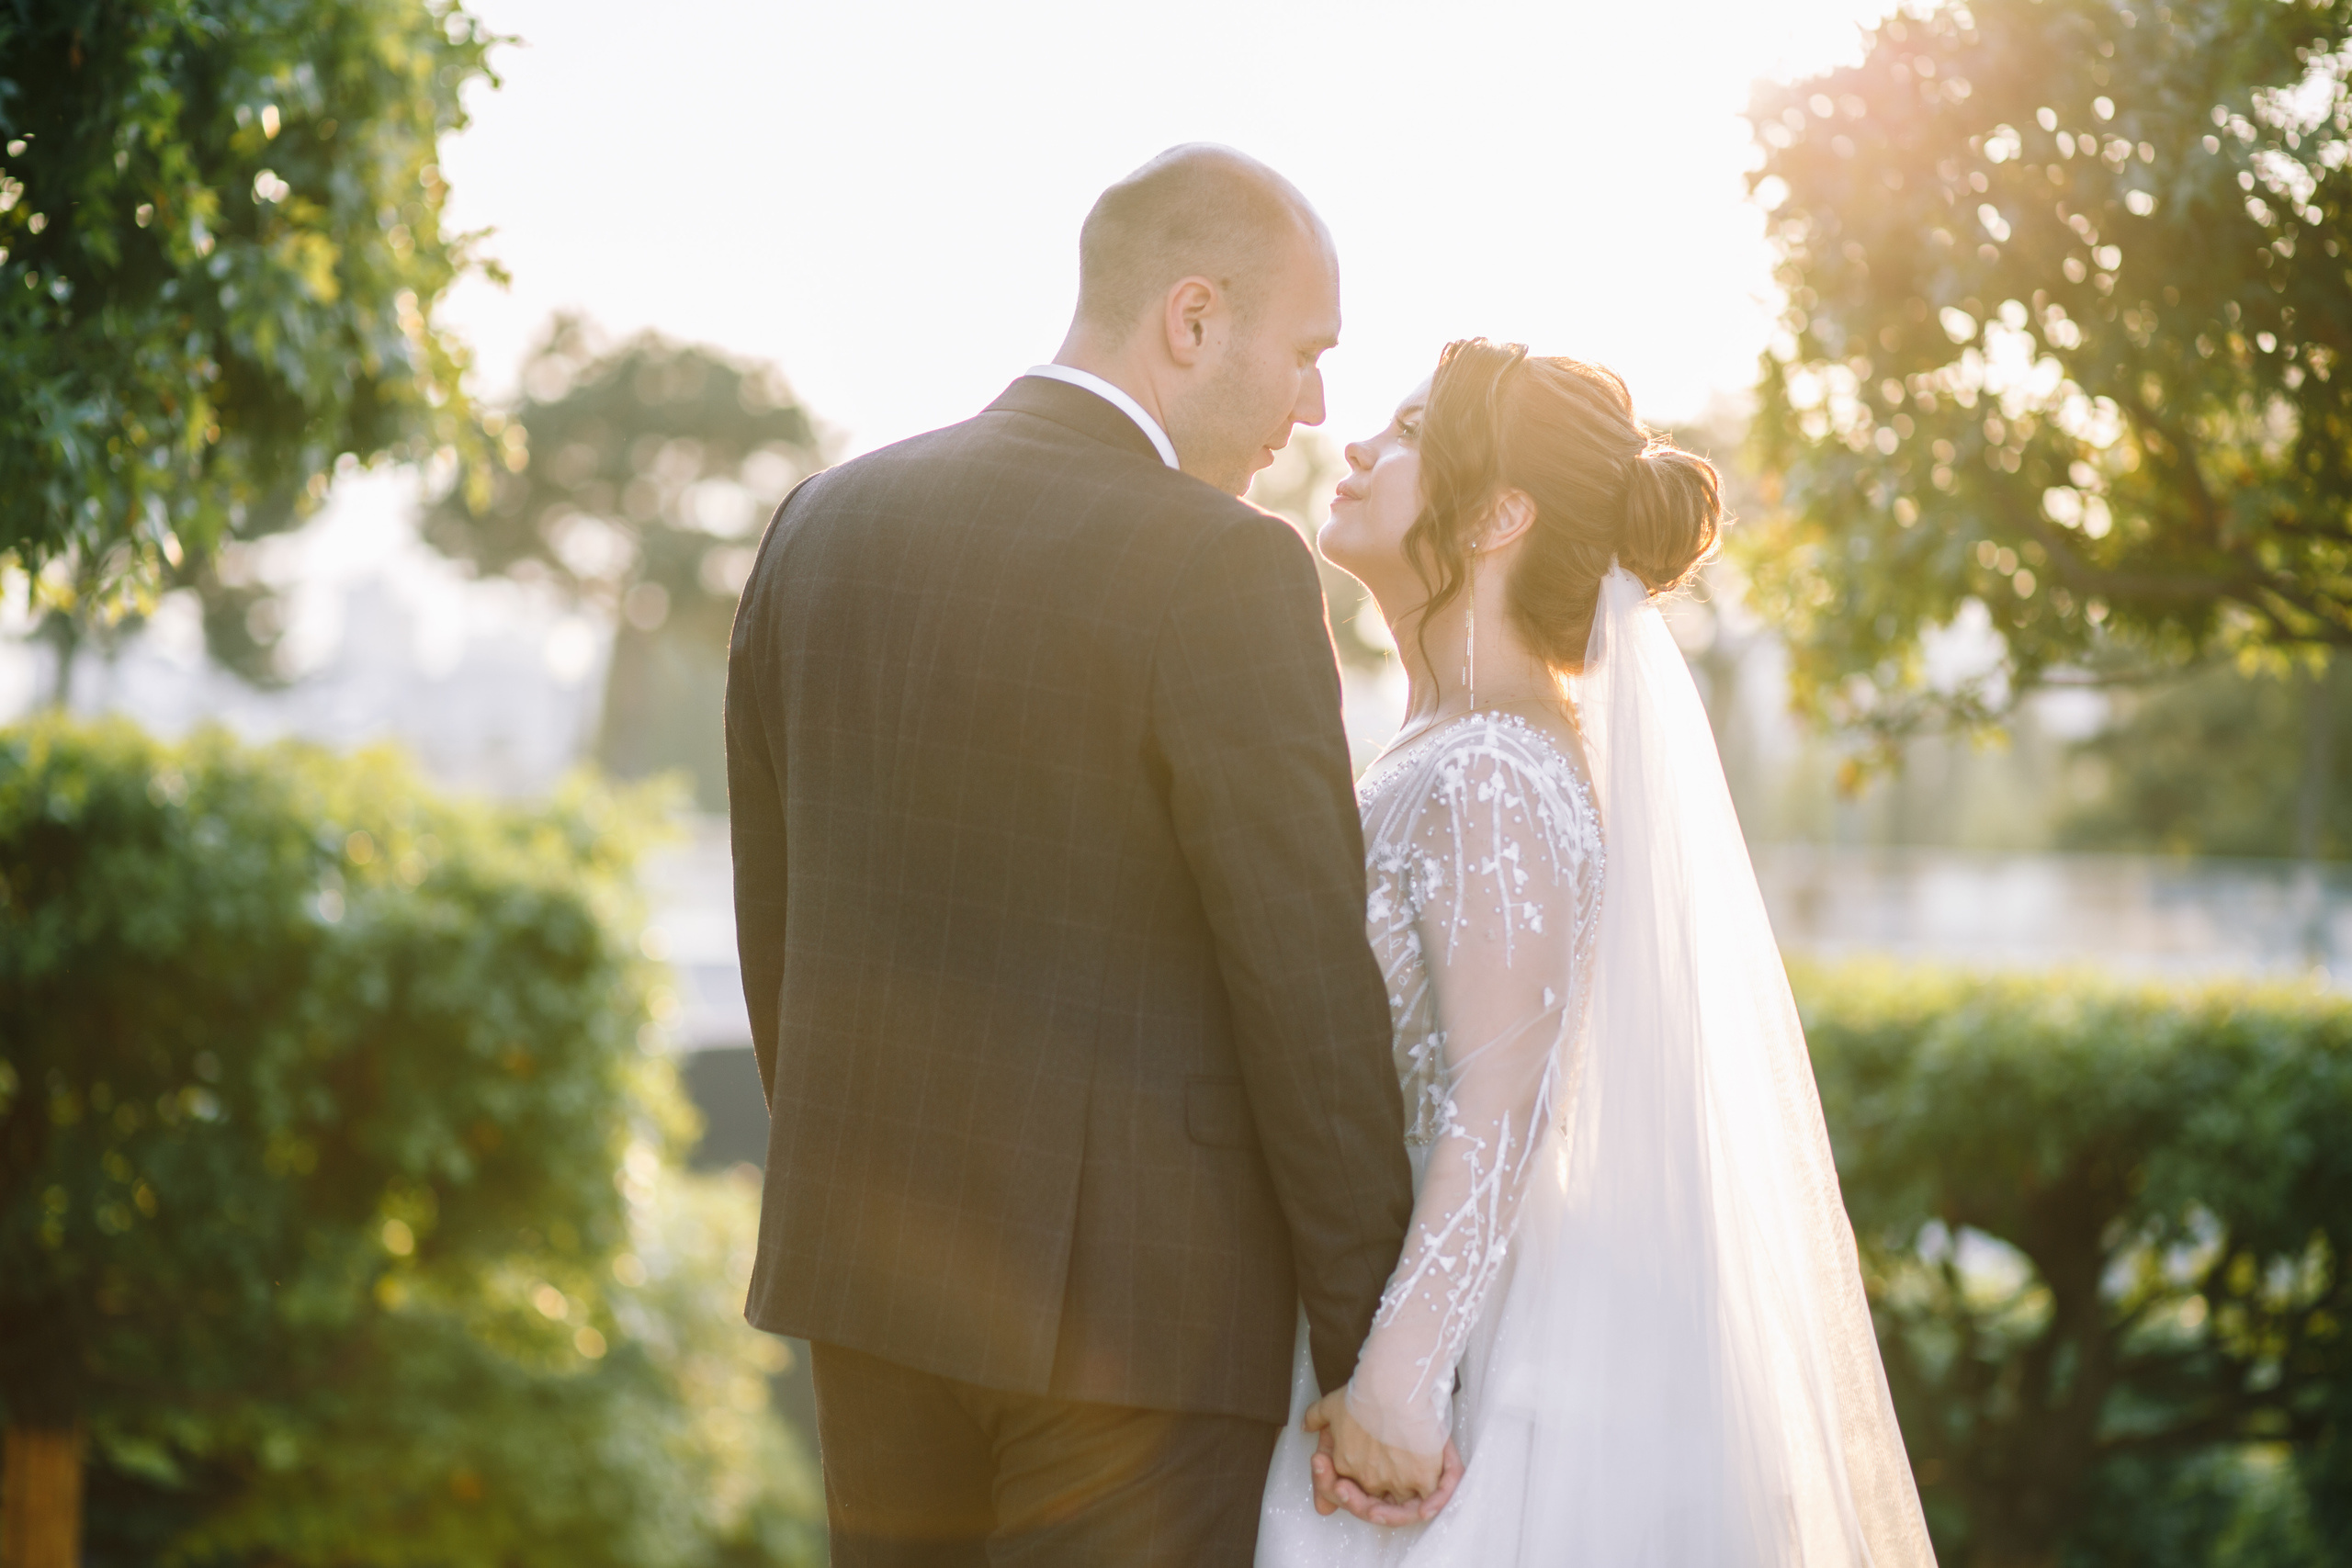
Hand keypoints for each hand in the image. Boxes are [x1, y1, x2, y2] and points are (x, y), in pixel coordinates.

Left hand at [1301, 1390, 1457, 1520]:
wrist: (1391, 1388)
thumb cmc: (1363, 1393)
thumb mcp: (1330, 1404)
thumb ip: (1315, 1417)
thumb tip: (1304, 1427)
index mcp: (1345, 1465)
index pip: (1347, 1490)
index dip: (1349, 1492)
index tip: (1346, 1487)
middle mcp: (1369, 1479)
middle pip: (1374, 1501)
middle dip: (1368, 1504)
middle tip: (1372, 1499)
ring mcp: (1395, 1480)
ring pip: (1401, 1505)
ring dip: (1399, 1510)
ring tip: (1405, 1505)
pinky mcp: (1422, 1477)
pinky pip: (1430, 1500)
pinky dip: (1431, 1504)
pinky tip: (1426, 1508)